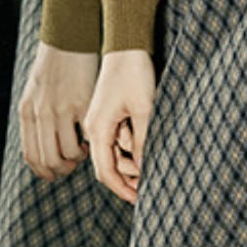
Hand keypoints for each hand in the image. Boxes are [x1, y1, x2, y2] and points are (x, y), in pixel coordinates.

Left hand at [17, 42, 95, 180]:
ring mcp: (61, 109)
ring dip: (76, 158)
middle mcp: (41, 113)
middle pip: (48, 159)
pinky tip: (90, 137)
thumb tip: (42, 145)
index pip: (31, 155)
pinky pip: (84, 136)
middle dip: (61, 169)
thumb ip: (36, 116)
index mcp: (27, 112)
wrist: (69, 38)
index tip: (54, 174)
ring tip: (82, 149)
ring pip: (67, 153)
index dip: (43, 171)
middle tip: (71, 164)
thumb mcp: (34, 92)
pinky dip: (88, 143)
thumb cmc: (54, 67)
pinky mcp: (81, 103)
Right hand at [83, 50, 154, 203]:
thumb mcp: (145, 109)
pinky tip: (144, 144)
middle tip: (149, 186)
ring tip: (152, 161)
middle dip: (128, 178)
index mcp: (98, 128)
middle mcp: (94, 127)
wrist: (126, 45)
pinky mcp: (106, 114)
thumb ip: (143, 141)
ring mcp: (99, 121)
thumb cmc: (135, 73)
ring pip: (113, 153)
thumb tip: (144, 170)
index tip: (138, 200)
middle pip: (108, 165)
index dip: (121, 189)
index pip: (105, 171)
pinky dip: (129, 147)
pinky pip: (115, 140)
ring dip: (131, 162)